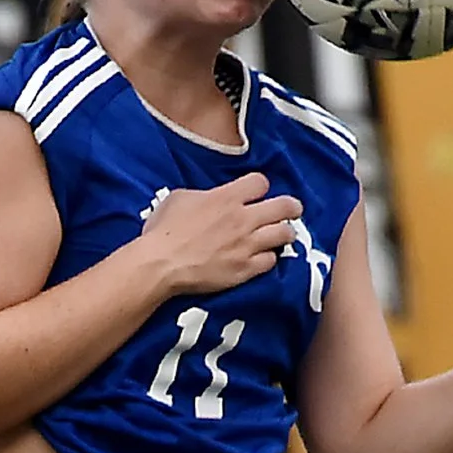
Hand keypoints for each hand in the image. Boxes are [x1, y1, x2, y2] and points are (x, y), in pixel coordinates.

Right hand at [137, 173, 304, 297]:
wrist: (161, 264)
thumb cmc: (164, 230)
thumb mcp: (180, 198)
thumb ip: (204, 195)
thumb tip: (212, 198)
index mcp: (227, 198)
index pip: (261, 182)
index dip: (259, 187)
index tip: (256, 193)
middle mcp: (243, 219)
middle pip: (285, 206)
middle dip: (291, 207)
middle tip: (292, 210)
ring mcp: (247, 245)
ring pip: (285, 234)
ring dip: (285, 233)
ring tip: (281, 235)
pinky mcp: (246, 269)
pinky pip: (271, 261)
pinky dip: (269, 258)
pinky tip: (262, 257)